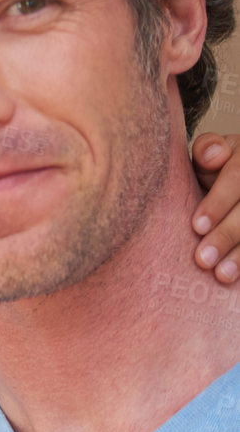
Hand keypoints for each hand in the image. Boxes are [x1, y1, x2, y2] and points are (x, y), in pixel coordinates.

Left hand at [191, 133, 239, 282]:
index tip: (196, 226)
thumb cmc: (220, 168)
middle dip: (227, 236)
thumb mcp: (212, 154)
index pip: (237, 177)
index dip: (217, 202)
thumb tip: (211, 155)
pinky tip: (238, 280)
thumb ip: (208, 151)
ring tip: (222, 276)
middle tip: (202, 260)